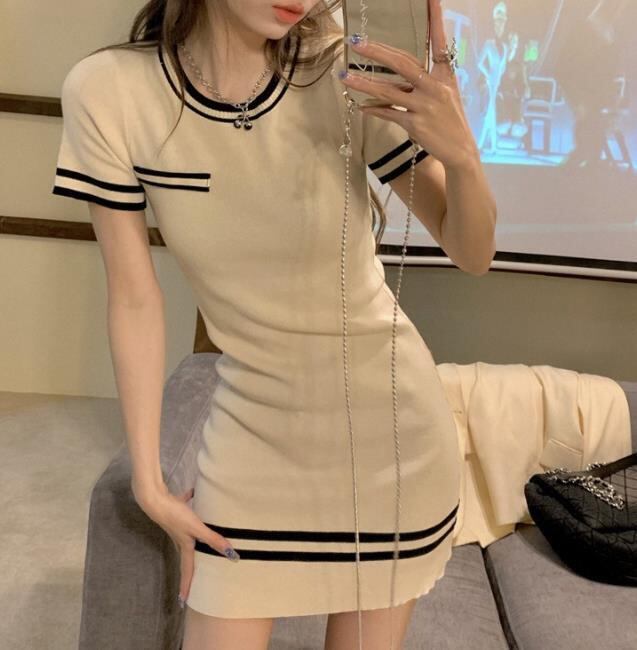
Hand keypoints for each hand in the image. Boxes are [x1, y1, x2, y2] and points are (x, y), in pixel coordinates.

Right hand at [134, 484, 240, 605]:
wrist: (154, 499)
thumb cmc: (175, 515)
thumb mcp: (196, 528)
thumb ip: (213, 540)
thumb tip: (230, 554)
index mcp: (185, 546)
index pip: (187, 570)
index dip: (187, 586)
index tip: (184, 601)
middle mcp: (180, 538)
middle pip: (188, 555)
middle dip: (191, 567)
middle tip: (194, 578)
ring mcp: (176, 525)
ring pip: (188, 535)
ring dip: (194, 541)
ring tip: (200, 544)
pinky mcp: (175, 511)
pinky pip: (186, 510)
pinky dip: (190, 504)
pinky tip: (195, 493)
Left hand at [340, 0, 477, 169]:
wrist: (461, 150)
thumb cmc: (450, 121)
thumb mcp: (445, 96)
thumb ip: (423, 82)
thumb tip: (397, 76)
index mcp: (444, 75)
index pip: (439, 42)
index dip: (436, 19)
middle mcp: (435, 87)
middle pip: (402, 63)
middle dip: (377, 52)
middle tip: (356, 42)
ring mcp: (425, 106)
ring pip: (389, 91)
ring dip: (364, 84)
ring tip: (344, 76)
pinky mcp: (416, 125)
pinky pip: (390, 114)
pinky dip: (375, 110)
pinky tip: (361, 107)